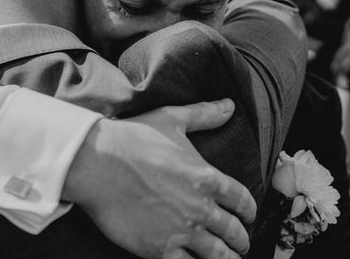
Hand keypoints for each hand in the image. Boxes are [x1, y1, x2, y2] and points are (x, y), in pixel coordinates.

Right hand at [63, 99, 255, 258]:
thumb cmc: (134, 138)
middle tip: (242, 243)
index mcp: (207, 178)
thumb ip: (204, 114)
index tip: (250, 215)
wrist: (98, 163)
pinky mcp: (158, 248)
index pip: (241, 199)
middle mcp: (199, 208)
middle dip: (241, 239)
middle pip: (232, 230)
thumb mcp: (173, 120)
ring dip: (226, 258)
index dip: (250, 210)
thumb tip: (229, 105)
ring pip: (215, 254)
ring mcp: (180, 231)